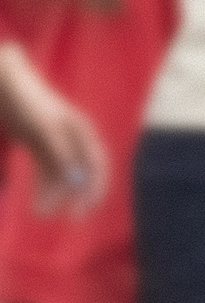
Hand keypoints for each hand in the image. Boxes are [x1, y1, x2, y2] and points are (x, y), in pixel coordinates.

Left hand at [0, 48, 104, 213]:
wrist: (6, 85)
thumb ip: (60, 151)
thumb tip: (74, 177)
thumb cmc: (27, 103)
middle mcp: (73, 139)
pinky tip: (36, 203)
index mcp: (81, 132)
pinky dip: (42, 188)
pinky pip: (46, 172)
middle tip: (71, 217)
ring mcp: (56, 143)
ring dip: (54, 195)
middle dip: (77, 196)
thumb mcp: (45, 128)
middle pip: (82, 173)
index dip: (96, 189)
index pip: (98, 165)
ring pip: (61, 176)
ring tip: (39, 213)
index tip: (86, 209)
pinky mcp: (40, 147)